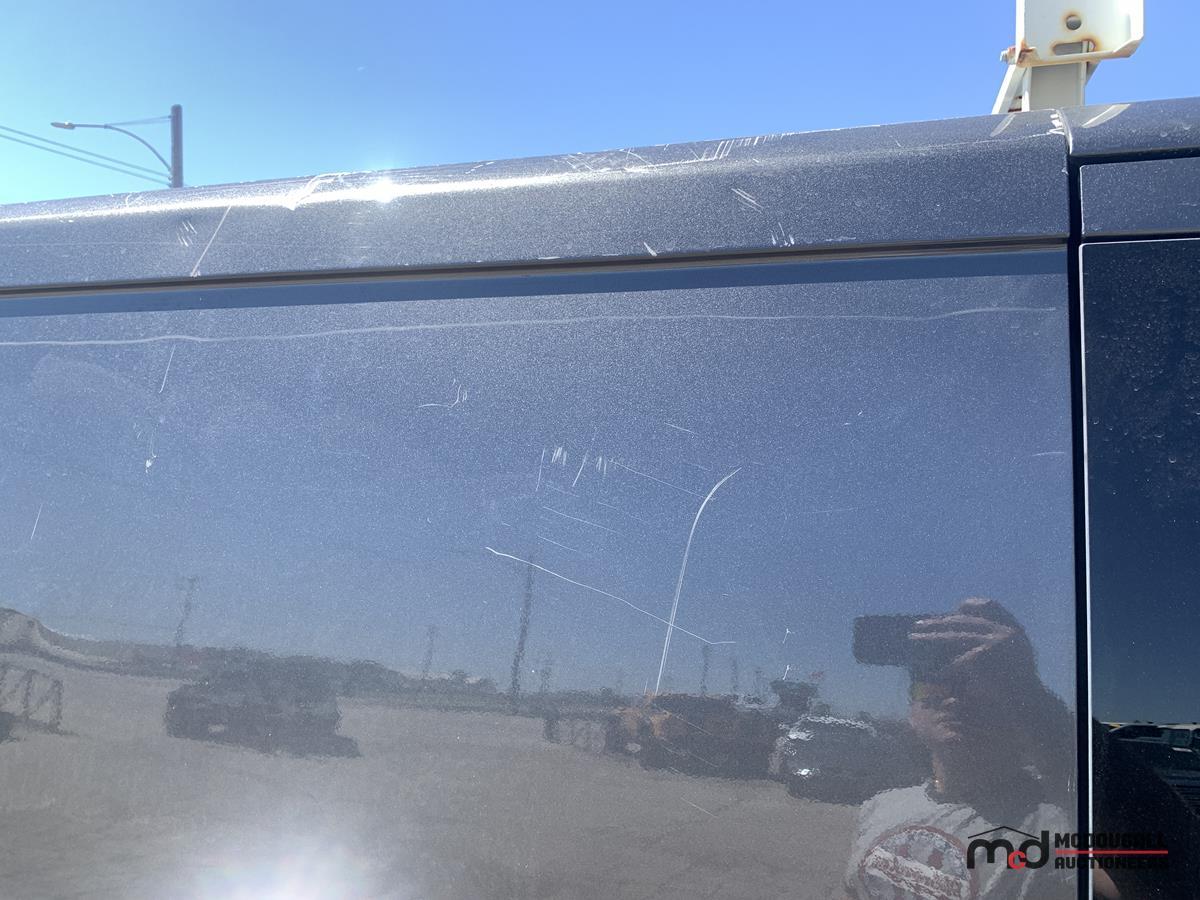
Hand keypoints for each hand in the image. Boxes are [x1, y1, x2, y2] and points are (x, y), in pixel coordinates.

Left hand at [909, 598, 1037, 691]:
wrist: (1030, 707)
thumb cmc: (1017, 686)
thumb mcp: (1009, 656)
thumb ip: (990, 641)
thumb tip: (958, 626)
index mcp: (1012, 629)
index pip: (990, 605)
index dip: (970, 605)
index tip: (954, 608)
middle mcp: (1003, 632)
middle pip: (964, 621)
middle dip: (939, 623)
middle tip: (918, 624)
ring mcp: (992, 643)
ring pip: (953, 638)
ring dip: (931, 638)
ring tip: (913, 638)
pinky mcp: (979, 658)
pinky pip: (954, 663)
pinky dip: (941, 669)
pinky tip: (928, 672)